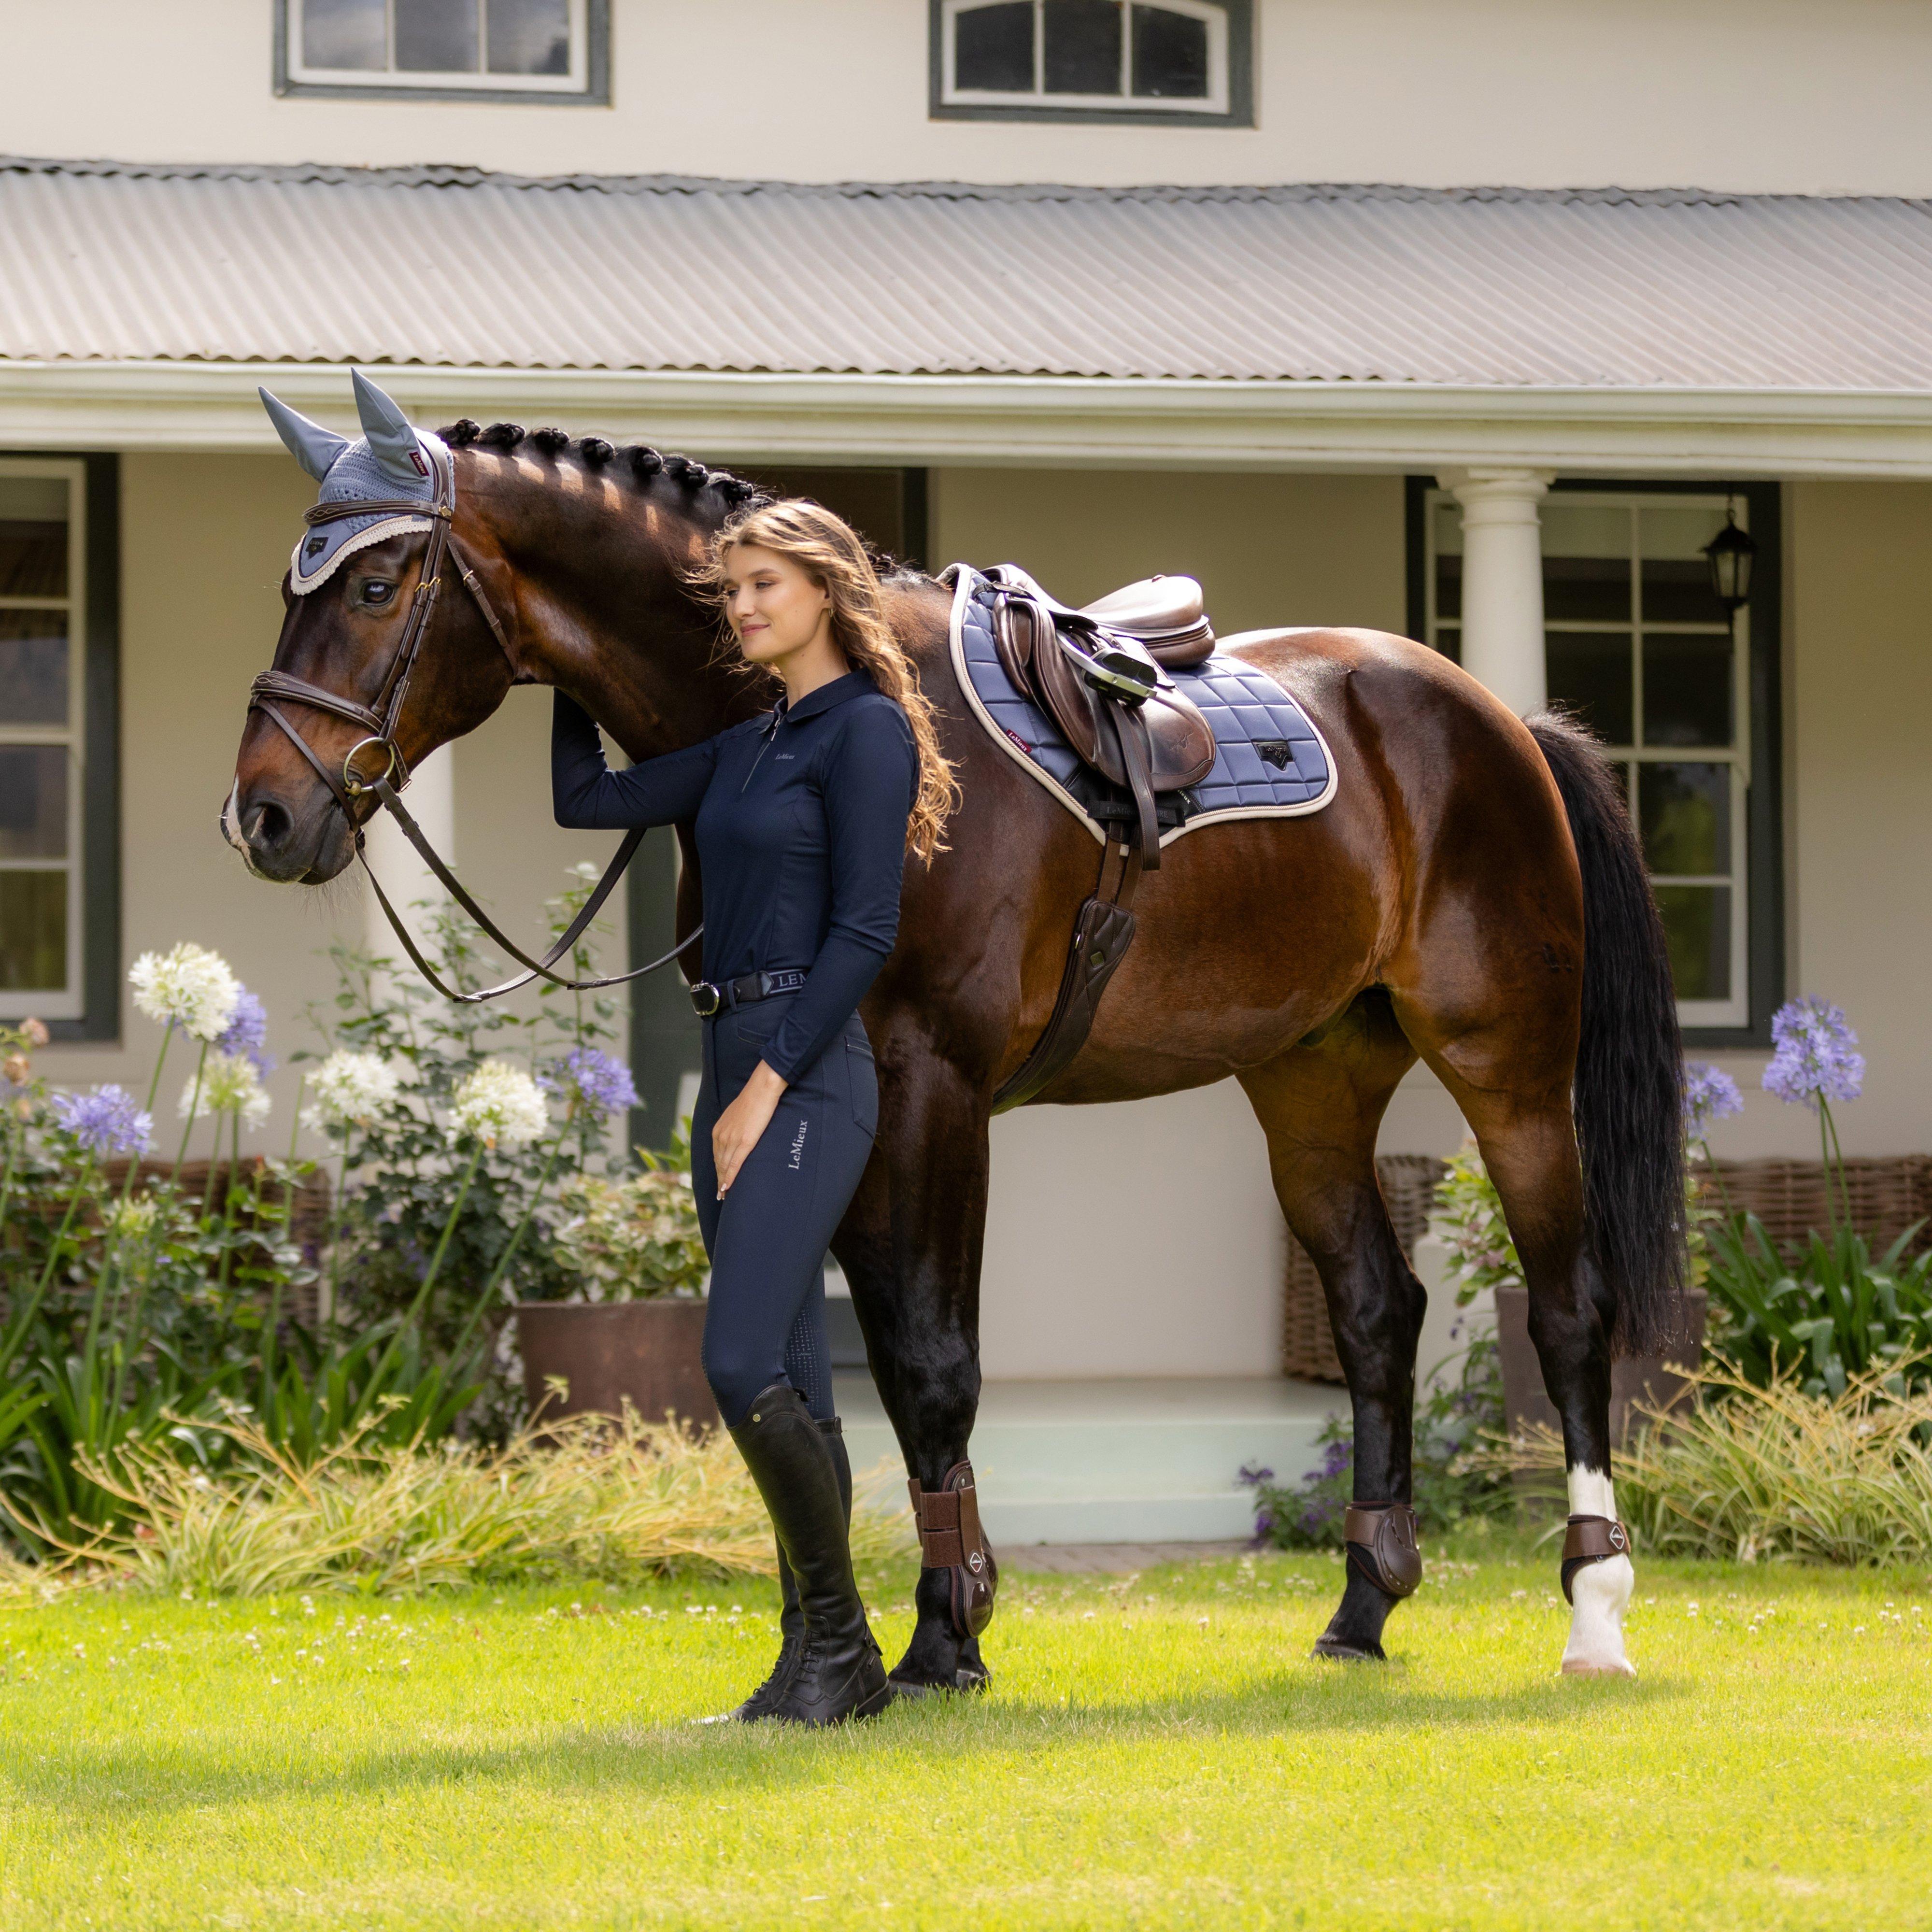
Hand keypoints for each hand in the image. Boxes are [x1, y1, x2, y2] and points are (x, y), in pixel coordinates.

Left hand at [713, 1060, 786, 1196]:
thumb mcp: (737, 1115)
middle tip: (720, 1194)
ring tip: (724, 1195)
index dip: (718, 1170)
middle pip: (718, 1164)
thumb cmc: (753, 1100)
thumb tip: (738, 1134)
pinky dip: (729, 1178)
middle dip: (719, 1180)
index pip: (716, 1155)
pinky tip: (727, 1188)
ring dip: (723, 1182)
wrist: (761, 1090)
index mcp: (719, 1130)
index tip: (719, 1182)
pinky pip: (734, 1165)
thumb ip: (734, 1127)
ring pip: (724, 1167)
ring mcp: (731, 1140)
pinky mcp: (743, 1142)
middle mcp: (721, 1136)